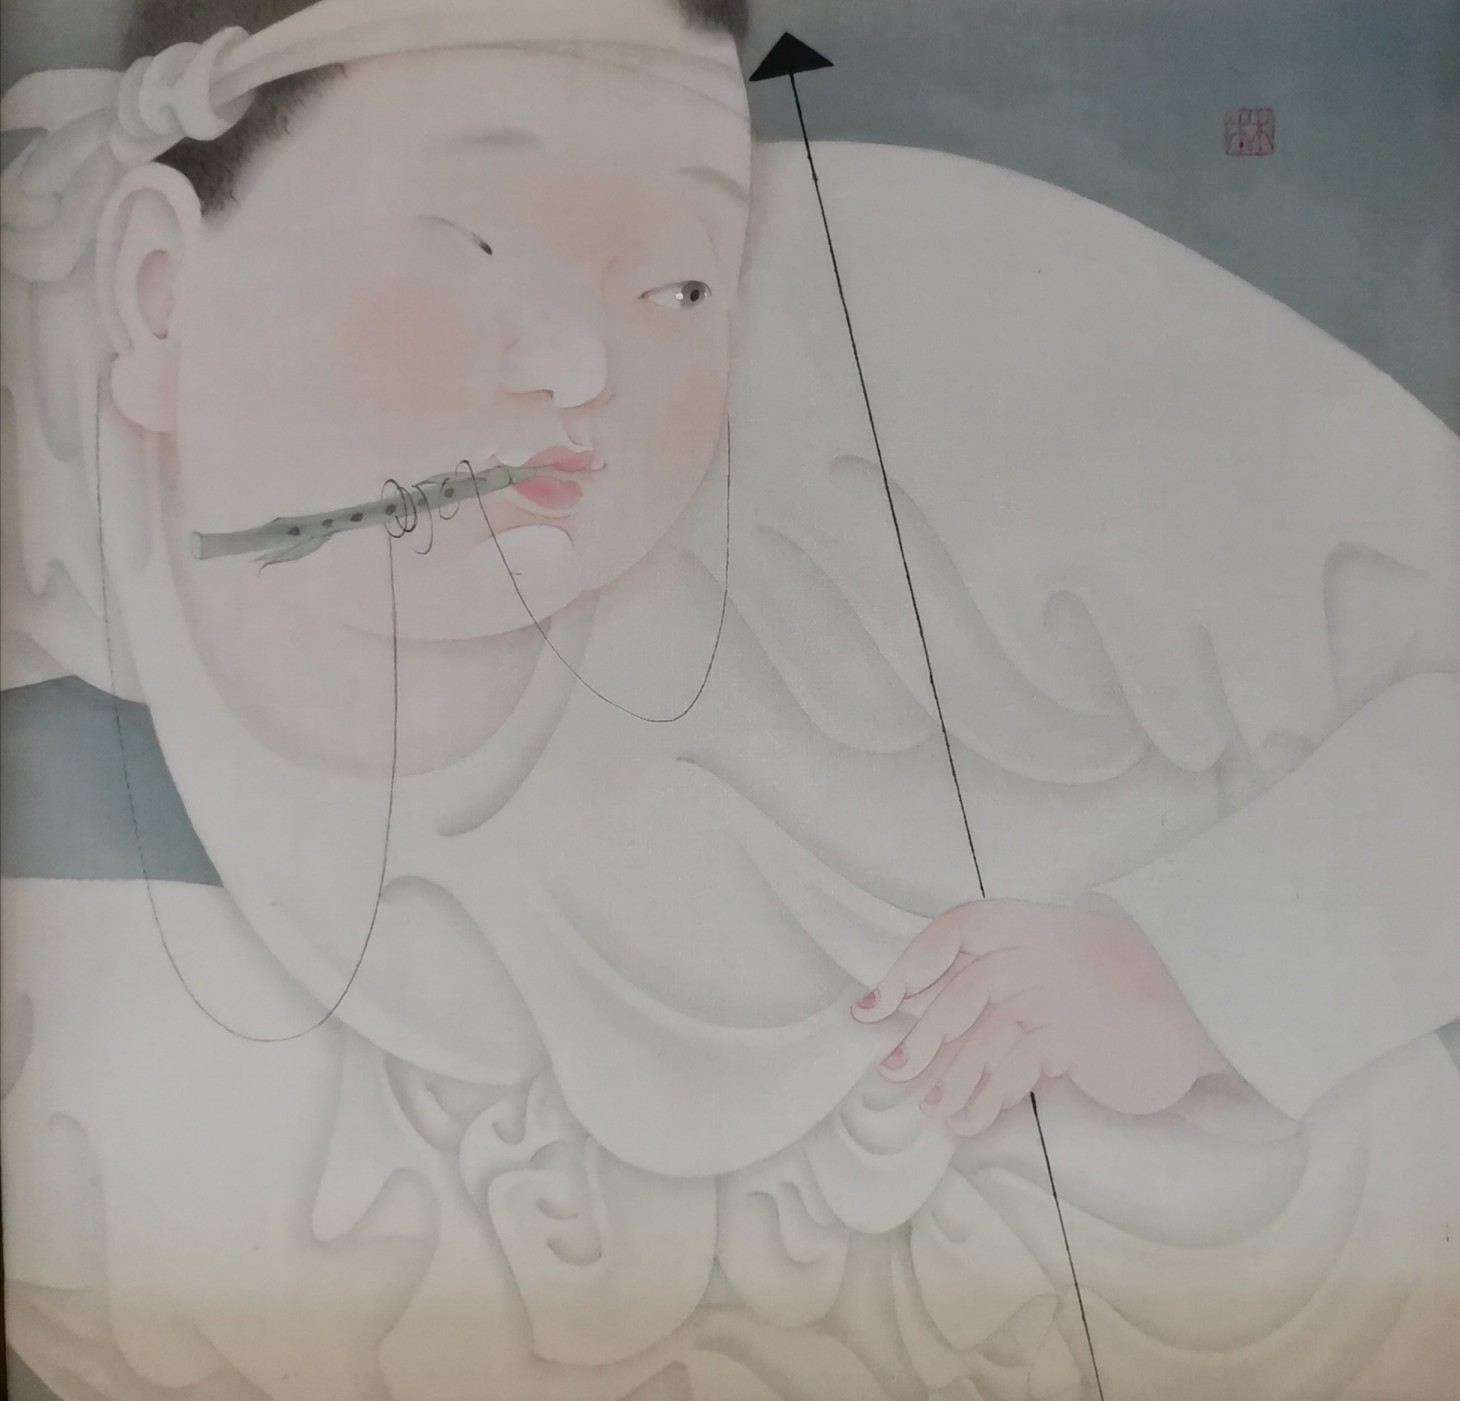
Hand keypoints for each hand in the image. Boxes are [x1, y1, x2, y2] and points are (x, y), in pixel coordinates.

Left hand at [852, 899, 1231, 1135]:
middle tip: (891, 1072)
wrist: (1203, 1003)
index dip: (910, 967)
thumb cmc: (1117, 985)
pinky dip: (987, 1098)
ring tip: (931, 1110)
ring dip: (950, 1078)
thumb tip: (926, 1014)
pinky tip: (968, 1121)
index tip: (873, 1007)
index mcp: (1033, 920)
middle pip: (964, 991)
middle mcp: (1045, 948)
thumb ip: (1006, 970)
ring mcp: (1065, 990)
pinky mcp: (1083, 1034)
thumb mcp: (1060, 958)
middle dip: (922, 1038)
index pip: (955, 930)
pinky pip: (1018, 1068)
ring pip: (986, 1035)